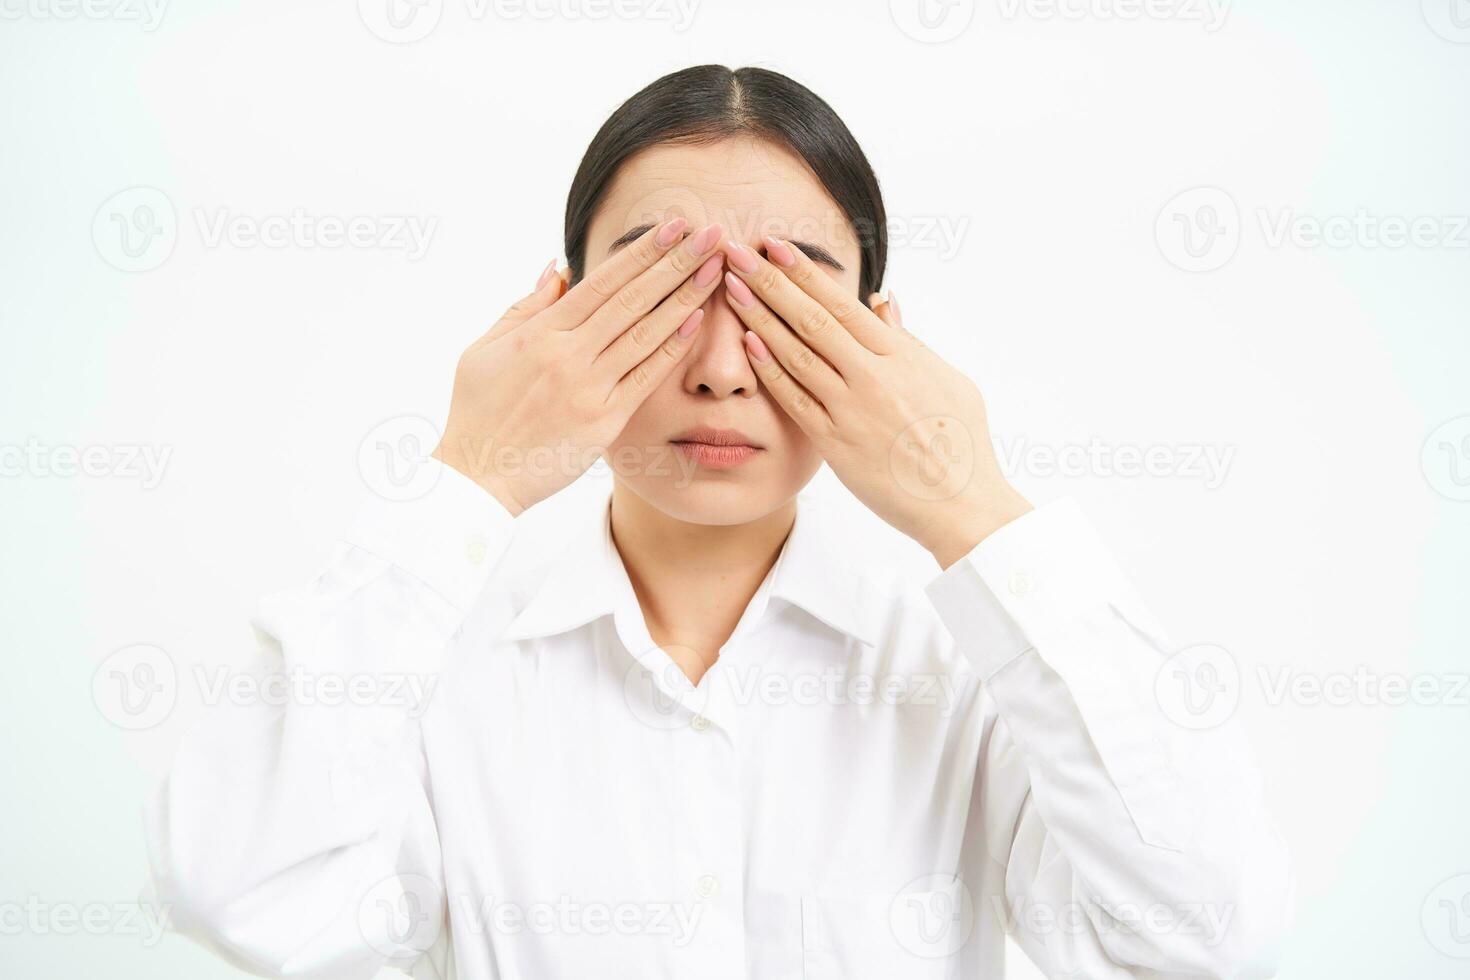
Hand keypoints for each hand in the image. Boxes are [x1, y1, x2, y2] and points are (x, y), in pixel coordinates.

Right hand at [432, 219, 725, 514]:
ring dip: (685, 298)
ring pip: (646, 334)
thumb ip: (525, 308)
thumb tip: (557, 269)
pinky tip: (697, 321)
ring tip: (714, 269)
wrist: (478, 476)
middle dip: (675, 263)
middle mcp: (568, 355)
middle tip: (711, 234)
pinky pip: (645, 378)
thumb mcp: (484, 349)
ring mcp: (589, 388)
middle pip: (632, 300)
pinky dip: (671, 349)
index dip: (642, 251)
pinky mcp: (604, 422)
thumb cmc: (476, 412)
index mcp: (540, 332)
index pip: (602, 281)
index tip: (674, 226)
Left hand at [721, 236, 1032, 568]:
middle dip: (770, 281)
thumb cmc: (962, 441)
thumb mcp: (946, 379)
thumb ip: (907, 339)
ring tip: (730, 287)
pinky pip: (796, 400)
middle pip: (811, 318)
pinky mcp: (836, 444)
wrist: (962, 504)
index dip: (804, 272)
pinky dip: (771, 370)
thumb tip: (881, 299)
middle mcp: (873, 376)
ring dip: (760, 317)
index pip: (842, 303)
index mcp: (901, 356)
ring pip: (796, 353)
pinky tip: (747, 343)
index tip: (774, 245)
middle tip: (736, 251)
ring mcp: (852, 410)